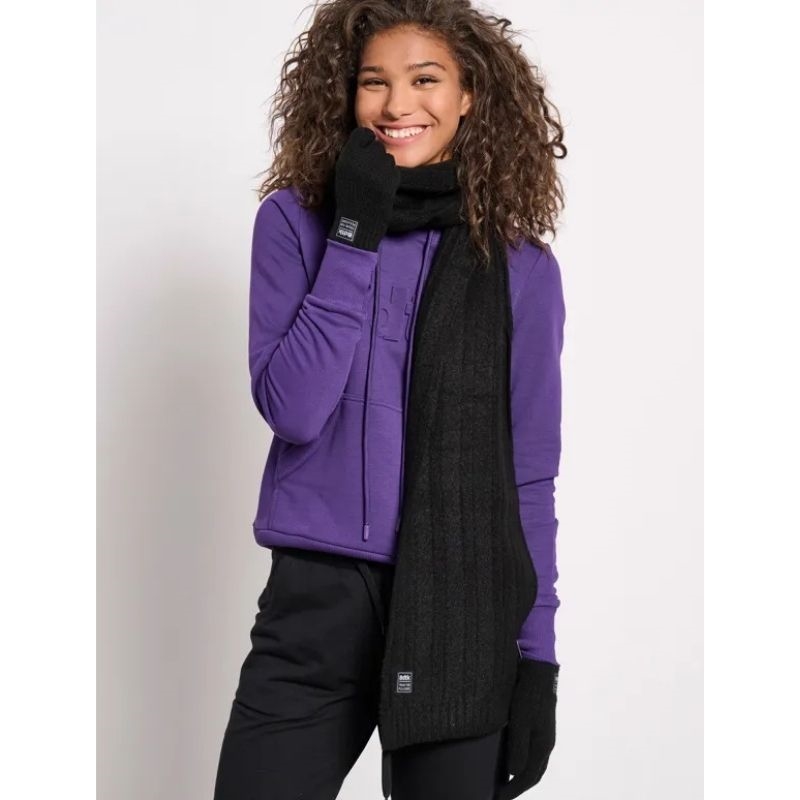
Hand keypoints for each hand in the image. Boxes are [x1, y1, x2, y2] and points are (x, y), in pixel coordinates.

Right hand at [328, 127, 399, 250]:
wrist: (358, 223)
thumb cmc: (347, 198)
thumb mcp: (342, 172)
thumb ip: (352, 155)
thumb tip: (366, 142)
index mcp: (348, 155)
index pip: (363, 133)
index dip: (364, 143)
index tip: (363, 154)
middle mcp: (364, 159)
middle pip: (376, 145)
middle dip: (375, 155)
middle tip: (369, 171)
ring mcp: (379, 168)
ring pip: (387, 157)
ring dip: (383, 166)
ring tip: (375, 181)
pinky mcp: (392, 178)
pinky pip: (394, 169)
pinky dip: (390, 177)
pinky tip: (381, 188)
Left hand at [495, 658, 558, 799]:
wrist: (538, 671)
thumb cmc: (527, 695)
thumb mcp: (520, 722)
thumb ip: (518, 748)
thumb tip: (515, 774)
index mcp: (543, 746)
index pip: (529, 777)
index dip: (514, 791)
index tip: (499, 798)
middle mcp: (546, 743)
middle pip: (534, 774)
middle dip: (519, 787)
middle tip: (502, 794)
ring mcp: (544, 734)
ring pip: (535, 763)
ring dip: (522, 775)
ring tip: (506, 780)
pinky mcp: (540, 725)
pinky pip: (533, 751)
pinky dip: (524, 761)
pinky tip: (512, 758)